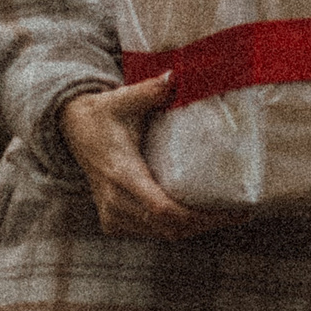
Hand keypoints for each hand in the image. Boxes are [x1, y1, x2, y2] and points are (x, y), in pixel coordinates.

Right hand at [59, 79, 219, 241]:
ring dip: (193, 228)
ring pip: (162, 234)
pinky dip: (175, 228)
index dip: (200, 217)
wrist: (72, 132)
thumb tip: (175, 76)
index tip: (232, 212)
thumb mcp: (124, 99)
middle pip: (170, 227)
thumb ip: (150, 91)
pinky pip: (151, 233)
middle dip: (206, 223)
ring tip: (224, 215)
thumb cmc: (102, 114)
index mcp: (122, 174)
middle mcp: (116, 201)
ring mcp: (113, 215)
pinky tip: (197, 216)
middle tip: (238, 213)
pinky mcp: (113, 222)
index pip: (164, 210)